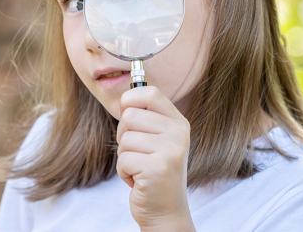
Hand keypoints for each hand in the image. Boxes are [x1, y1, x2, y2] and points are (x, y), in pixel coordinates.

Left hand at [116, 86, 194, 231]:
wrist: (165, 211)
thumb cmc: (153, 173)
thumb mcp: (156, 140)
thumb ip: (145, 118)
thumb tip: (124, 99)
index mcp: (179, 122)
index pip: (150, 92)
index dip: (130, 100)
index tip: (128, 117)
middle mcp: (179, 134)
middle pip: (130, 115)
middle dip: (123, 136)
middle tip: (138, 154)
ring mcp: (171, 151)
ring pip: (124, 138)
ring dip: (124, 157)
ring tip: (140, 168)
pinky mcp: (158, 168)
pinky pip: (123, 159)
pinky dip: (124, 172)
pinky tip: (138, 180)